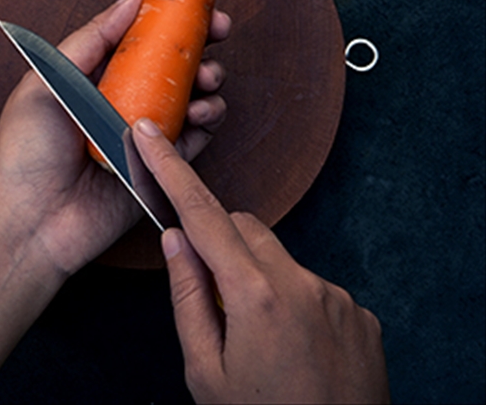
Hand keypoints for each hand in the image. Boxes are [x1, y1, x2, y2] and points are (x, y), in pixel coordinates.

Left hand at [0, 0, 230, 274]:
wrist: (29, 225)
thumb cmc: (24, 153)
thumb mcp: (46, 81)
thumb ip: (90, 41)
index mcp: (91, 75)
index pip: (135, 33)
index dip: (166, 11)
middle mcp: (120, 100)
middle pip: (171, 61)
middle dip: (201, 41)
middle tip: (219, 28)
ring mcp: (141, 133)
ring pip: (191, 96)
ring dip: (208, 79)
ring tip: (206, 78)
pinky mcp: (157, 167)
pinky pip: (195, 139)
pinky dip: (207, 120)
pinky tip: (203, 111)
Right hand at [133, 119, 389, 403]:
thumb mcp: (205, 370)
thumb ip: (188, 297)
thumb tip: (176, 242)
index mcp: (255, 296)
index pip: (202, 217)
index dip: (171, 172)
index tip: (149, 139)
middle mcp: (303, 284)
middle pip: (245, 230)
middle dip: (220, 245)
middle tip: (213, 298)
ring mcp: (338, 298)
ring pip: (280, 261)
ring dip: (259, 280)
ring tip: (260, 340)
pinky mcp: (360, 315)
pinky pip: (314, 288)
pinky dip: (294, 304)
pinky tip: (293, 349)